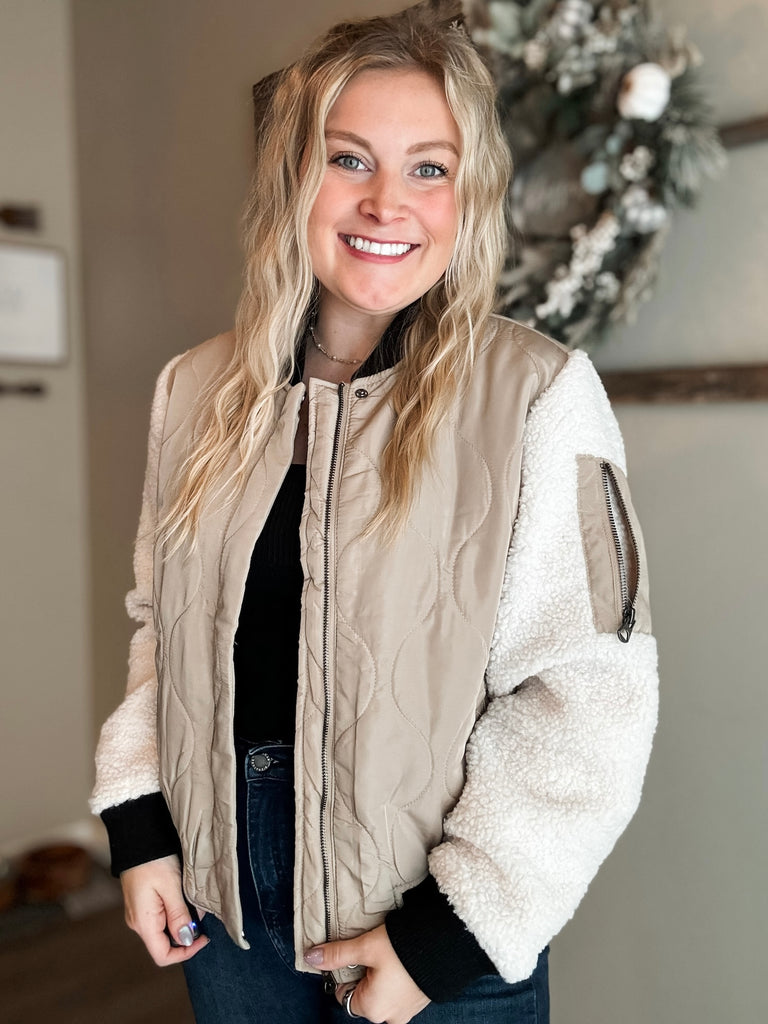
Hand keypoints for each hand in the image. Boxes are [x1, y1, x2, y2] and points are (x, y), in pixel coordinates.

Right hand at [120, 854, 208, 965]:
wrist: (137, 838)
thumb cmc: (153, 860)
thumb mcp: (171, 886)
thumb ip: (179, 915)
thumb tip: (187, 939)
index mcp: (143, 923)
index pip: (163, 956)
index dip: (186, 952)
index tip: (203, 938)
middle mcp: (138, 923)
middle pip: (165, 943)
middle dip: (187, 931)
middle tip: (200, 911)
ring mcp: (139, 914)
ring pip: (165, 929)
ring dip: (183, 919)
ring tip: (192, 898)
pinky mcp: (143, 904)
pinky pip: (162, 917)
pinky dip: (176, 910)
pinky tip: (183, 894)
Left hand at [305, 924, 429, 1023]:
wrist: (444, 945)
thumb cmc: (403, 948)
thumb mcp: (365, 947)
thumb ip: (337, 954)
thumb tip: (310, 957)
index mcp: (371, 1009)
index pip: (343, 995)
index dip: (347, 973)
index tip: (357, 956)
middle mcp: (388, 1018)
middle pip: (362, 997)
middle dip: (365, 976)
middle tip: (375, 954)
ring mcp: (406, 1012)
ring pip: (381, 995)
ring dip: (381, 978)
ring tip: (390, 956)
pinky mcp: (418, 1003)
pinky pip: (398, 994)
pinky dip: (396, 980)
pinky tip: (402, 962)